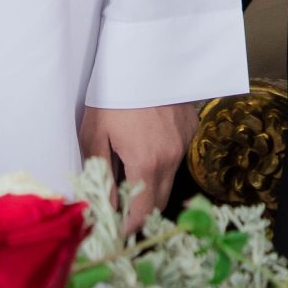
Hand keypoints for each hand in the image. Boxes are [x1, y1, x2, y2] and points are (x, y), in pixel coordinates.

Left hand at [78, 103, 199, 228]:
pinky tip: (146, 143)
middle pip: (160, 200)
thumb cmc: (113, 95)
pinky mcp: (191, 127)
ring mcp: (185, 142)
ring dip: (152, 184)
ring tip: (128, 171)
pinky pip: (178, 155)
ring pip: (170, 178)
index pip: (143, 212)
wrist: (145, 56)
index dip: (129, 227)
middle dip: (141, 209)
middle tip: (119, 206)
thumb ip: (101, 176)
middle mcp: (172, 157)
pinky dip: (163, 160)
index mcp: (147, 163)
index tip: (115, 231)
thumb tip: (105, 209)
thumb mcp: (96, 135)